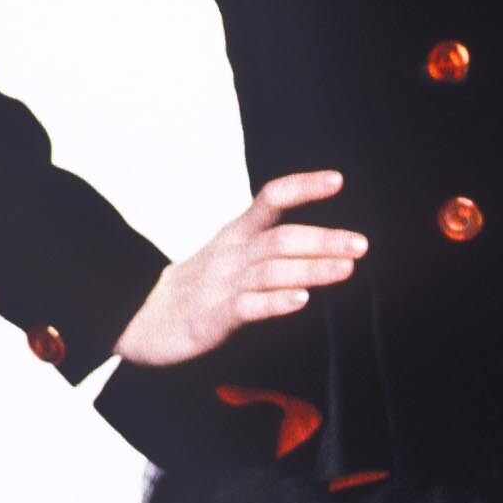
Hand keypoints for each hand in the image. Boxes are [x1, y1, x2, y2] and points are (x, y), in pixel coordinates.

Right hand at [114, 171, 365, 366]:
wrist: (140, 322)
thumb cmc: (197, 289)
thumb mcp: (232, 256)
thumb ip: (270, 246)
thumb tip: (323, 246)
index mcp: (236, 234)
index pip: (270, 198)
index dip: (303, 186)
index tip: (338, 180)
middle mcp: (232, 254)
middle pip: (281, 238)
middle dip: (324, 239)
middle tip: (362, 244)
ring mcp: (222, 285)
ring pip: (271, 270)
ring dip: (312, 269)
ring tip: (347, 268)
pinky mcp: (213, 319)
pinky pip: (248, 308)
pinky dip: (276, 303)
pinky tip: (301, 301)